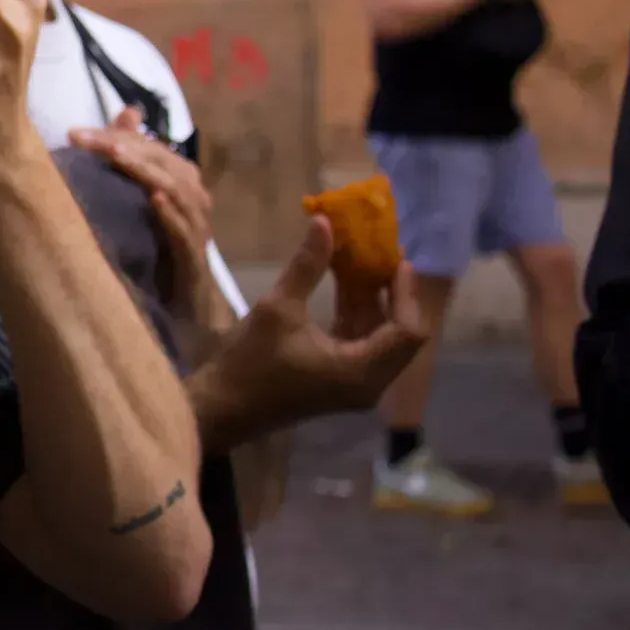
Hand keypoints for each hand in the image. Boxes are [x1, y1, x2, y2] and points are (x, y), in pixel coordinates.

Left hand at [70, 107, 228, 340]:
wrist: (178, 310)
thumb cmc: (154, 252)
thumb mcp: (132, 204)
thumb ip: (128, 160)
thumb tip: (126, 112)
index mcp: (180, 182)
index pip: (149, 148)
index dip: (114, 136)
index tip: (73, 134)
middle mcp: (193, 200)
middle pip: (164, 162)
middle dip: (124, 146)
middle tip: (86, 139)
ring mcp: (197, 229)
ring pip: (178, 190)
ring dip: (146, 171)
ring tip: (116, 155)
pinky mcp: (194, 260)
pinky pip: (186, 233)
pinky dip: (171, 215)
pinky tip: (154, 201)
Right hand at [191, 217, 427, 448]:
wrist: (221, 407)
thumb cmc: (250, 363)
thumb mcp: (278, 309)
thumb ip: (307, 266)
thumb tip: (323, 222)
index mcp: (361, 370)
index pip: (407, 330)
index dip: (405, 292)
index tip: (395, 259)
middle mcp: (368, 383)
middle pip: (400, 335)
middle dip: (392, 294)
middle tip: (381, 256)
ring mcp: (355, 386)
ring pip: (380, 339)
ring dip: (372, 303)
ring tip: (361, 263)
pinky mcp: (339, 383)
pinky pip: (361, 346)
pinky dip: (355, 317)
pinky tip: (342, 287)